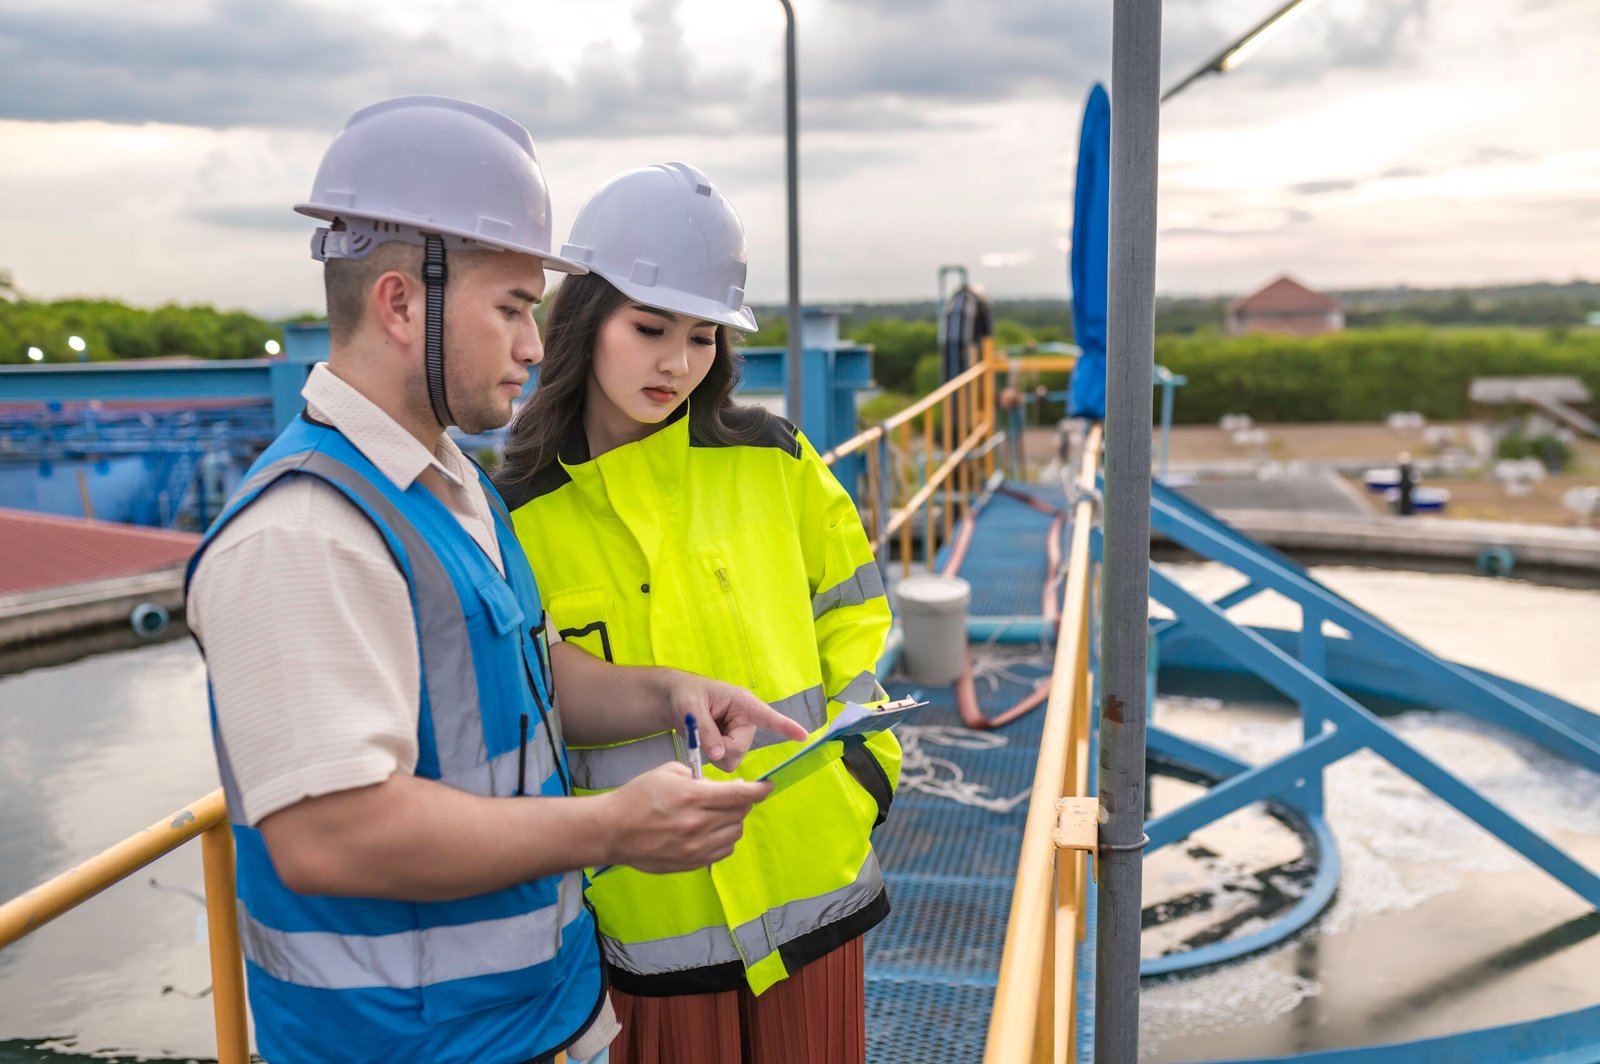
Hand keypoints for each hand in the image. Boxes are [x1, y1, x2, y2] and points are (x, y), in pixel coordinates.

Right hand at [603, 763, 771, 873]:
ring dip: (734, 820)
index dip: (759, 790)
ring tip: (718, 813)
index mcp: (692, 797)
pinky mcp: (691, 863)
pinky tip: (711, 830)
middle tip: (735, 795)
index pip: (740, 795)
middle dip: (743, 802)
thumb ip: (700, 778)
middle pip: (740, 814)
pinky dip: (724, 839)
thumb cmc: (637, 797)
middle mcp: (697, 824)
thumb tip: (725, 786)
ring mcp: (695, 847)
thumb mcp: (668, 772)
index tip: (767, 786)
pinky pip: (723, 851)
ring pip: (734, 834)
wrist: (612, 830)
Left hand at [664, 673, 809, 771]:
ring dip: (714, 753)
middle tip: (699, 734)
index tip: (803, 735)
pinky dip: (711, 757)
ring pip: (733, 759)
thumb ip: (705, 730)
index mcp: (742, 703)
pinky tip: (704, 742)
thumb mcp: (691, 708)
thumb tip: (719, 755)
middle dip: (720, 748)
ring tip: (701, 734)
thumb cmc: (685, 694)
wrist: (673, 700)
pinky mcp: (730, 746)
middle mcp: (745, 721)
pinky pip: (725, 762)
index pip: (767, 716)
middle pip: (740, 749)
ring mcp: (738, 735)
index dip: (785, 726)